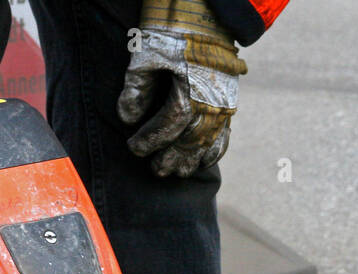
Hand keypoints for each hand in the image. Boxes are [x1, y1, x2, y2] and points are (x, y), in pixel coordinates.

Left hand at [117, 3, 245, 176]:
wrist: (204, 13)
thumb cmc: (172, 31)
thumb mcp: (147, 53)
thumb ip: (137, 87)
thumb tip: (128, 119)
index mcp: (191, 88)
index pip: (170, 125)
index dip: (151, 140)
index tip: (134, 147)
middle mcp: (212, 100)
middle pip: (192, 140)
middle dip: (172, 158)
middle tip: (156, 170)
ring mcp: (223, 102)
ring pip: (210, 141)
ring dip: (193, 160)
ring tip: (177, 172)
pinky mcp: (228, 100)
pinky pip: (225, 133)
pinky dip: (215, 150)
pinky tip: (203, 162)